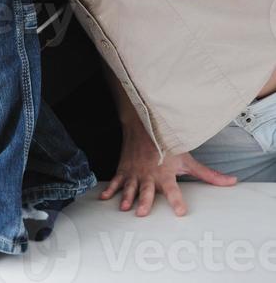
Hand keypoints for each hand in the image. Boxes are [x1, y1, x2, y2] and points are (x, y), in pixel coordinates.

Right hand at [100, 123, 236, 216]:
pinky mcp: (124, 169)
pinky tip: (104, 199)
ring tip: (124, 207)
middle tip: (142, 212)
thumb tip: (231, 182)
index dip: (176, 200)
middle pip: (148, 190)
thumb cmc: (168, 143)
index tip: (180, 211)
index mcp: (166, 173)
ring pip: (130, 186)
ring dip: (127, 197)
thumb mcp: (188, 159)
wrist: (144, 124)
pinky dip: (109, 189)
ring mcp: (135, 172)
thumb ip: (208, 174)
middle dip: (145, 201)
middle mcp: (150, 174)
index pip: (173, 190)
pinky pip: (116, 180)